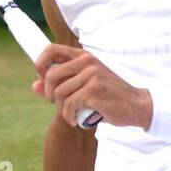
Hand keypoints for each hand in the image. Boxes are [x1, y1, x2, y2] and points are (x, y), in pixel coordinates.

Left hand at [32, 44, 153, 128]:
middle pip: (51, 75)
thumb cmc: (109, 97)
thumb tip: (35, 85)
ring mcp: (92, 75)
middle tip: (58, 104)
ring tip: (70, 115)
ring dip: (61, 109)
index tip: (43, 79)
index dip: (40, 64)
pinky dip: (69, 116)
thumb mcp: (84, 86)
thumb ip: (60, 85)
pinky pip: (70, 104)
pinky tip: (75, 120)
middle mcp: (87, 62)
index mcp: (84, 56)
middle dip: (50, 94)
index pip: (51, 49)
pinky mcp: (94, 90)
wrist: (136, 105)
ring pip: (60, 93)